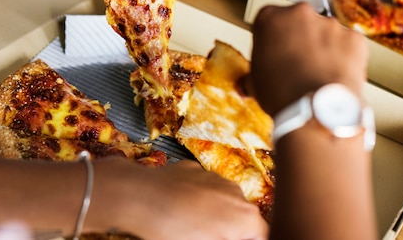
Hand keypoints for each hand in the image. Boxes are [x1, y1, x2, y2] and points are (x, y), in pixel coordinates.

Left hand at [91, 158, 268, 239]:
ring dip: (214, 214)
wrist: (140, 196)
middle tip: (211, 237)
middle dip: (231, 231)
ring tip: (190, 226)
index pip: (262, 235)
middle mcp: (235, 193)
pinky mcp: (194, 169)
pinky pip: (203, 187)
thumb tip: (224, 235)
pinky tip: (178, 209)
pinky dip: (196, 198)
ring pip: (222, 201)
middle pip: (243, 218)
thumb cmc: (173, 230)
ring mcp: (214, 177)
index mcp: (245, 218)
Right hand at [250, 3, 368, 116]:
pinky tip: (335, 75)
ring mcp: (330, 23)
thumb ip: (254, 72)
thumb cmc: (281, 93)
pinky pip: (348, 44)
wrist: (314, 109)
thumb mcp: (255, 80)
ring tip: (318, 73)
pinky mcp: (354, 37)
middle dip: (300, 37)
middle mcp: (300, 13)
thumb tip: (248, 84)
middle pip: (300, 21)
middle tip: (297, 62)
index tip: (275, 50)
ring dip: (323, 47)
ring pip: (326, 32)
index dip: (273, 38)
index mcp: (270, 17)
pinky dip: (345, 57)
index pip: (270, 20)